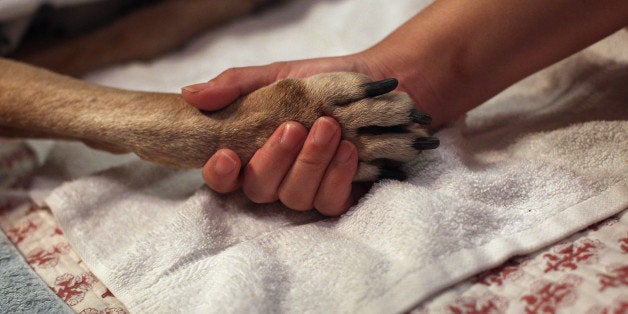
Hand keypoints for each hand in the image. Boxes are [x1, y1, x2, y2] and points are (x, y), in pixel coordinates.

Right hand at [181, 53, 433, 214]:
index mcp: (252, 149)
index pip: (223, 178)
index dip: (219, 174)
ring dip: (311, 164)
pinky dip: (337, 177)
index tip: (227, 154)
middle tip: (295, 127)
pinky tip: (348, 151)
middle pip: (259, 190)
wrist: (375, 83)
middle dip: (275, 160)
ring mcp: (306, 188)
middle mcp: (276, 175)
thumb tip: (190, 94)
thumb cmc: (320, 81)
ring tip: (330, 129)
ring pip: (295, 197)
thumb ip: (236, 85)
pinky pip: (328, 203)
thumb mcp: (277, 75)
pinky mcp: (338, 195)